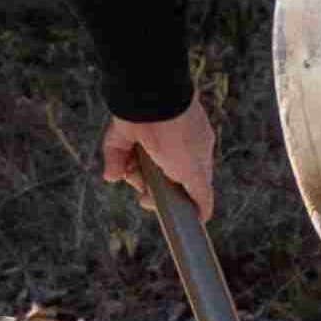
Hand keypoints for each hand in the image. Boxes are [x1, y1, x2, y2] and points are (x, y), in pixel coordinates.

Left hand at [104, 103, 221, 214]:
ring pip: (137, 169)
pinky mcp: (124, 134)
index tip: (169, 210)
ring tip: (132, 172)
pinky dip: (116, 165)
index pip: (187, 180)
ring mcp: (147, 139)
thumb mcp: (195, 172)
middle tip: (144, 199)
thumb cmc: (179, 137)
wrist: (151, 102)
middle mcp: (171, 145)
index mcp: (195, 150)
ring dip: (134, 176)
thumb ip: (202, 196)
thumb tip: (204, 218)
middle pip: (158, 178)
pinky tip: (117, 170)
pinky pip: (117, 155)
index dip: (178, 196)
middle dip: (150, 189)